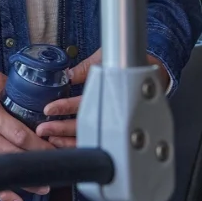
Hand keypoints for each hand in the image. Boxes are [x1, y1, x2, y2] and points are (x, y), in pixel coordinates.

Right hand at [0, 70, 52, 200]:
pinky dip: (2, 191)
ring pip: (2, 169)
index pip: (20, 134)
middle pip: (14, 154)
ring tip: (42, 186)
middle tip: (53, 168)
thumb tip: (29, 93)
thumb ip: (9, 87)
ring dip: (24, 180)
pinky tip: (17, 199)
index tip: (52, 149)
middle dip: (36, 163)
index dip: (39, 145)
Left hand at [36, 51, 169, 148]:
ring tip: (50, 138)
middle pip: (84, 125)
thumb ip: (87, 68)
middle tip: (43, 129)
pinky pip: (96, 139)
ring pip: (90, 136)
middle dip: (61, 130)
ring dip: (68, 140)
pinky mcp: (115, 126)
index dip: (65, 107)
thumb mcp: (107, 58)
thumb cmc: (134, 63)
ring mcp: (115, 122)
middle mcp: (113, 111)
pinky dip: (80, 142)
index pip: (84, 103)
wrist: (158, 72)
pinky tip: (65, 142)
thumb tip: (67, 75)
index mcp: (111, 93)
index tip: (49, 109)